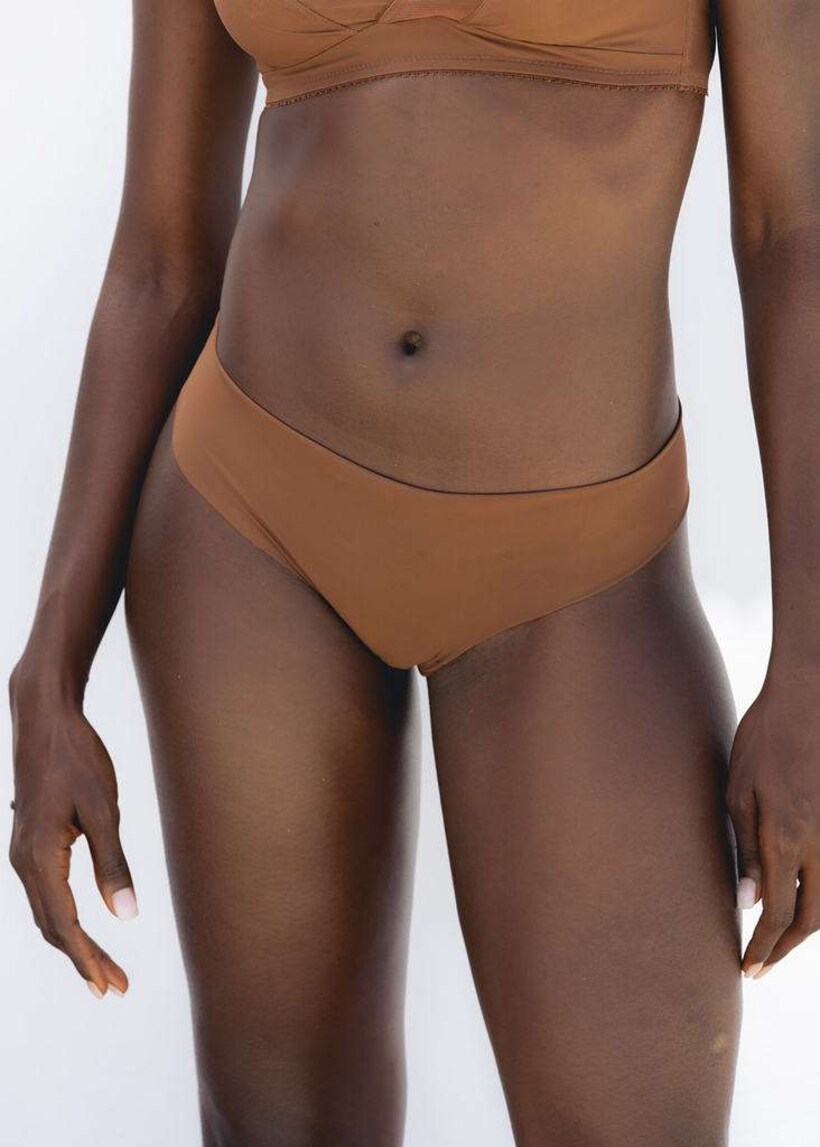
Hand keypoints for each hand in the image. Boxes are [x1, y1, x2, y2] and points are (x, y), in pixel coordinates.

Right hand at [8, 664, 135, 997]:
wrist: (44, 718)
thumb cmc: (77, 758)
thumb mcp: (103, 809)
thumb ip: (113, 863)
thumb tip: (127, 915)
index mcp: (40, 857)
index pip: (65, 926)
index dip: (88, 959)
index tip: (109, 986)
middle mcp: (23, 861)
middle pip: (53, 927)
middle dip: (84, 960)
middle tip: (116, 987)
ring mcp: (21, 852)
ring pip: (46, 913)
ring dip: (74, 943)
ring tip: (105, 966)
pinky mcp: (28, 842)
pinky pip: (44, 893)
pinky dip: (63, 918)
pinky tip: (82, 928)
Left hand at [727, 672, 819, 978]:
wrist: (808, 700)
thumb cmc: (763, 741)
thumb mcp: (738, 792)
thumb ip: (745, 850)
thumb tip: (748, 903)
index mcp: (788, 839)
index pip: (778, 912)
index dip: (763, 947)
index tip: (748, 968)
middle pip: (812, 917)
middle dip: (785, 946)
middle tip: (762, 963)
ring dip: (807, 925)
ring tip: (779, 939)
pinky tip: (802, 900)